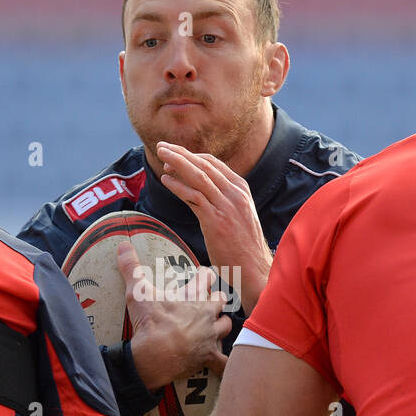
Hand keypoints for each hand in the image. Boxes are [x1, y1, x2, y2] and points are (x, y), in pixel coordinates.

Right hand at [117, 239, 229, 390]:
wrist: (156, 354)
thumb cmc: (150, 322)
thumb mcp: (137, 292)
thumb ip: (131, 267)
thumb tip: (123, 245)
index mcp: (193, 296)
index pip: (207, 277)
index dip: (205, 275)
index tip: (203, 275)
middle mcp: (207, 313)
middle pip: (222, 300)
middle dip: (217, 300)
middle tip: (209, 302)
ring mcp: (210, 335)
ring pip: (226, 326)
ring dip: (221, 326)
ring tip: (215, 327)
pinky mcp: (209, 356)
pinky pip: (223, 360)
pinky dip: (223, 361)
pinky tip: (221, 361)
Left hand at [157, 141, 271, 313]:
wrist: (255, 269)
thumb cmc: (243, 246)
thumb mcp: (238, 215)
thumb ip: (224, 201)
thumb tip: (201, 193)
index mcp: (241, 190)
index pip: (214, 164)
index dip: (192, 155)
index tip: (175, 152)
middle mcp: (235, 194)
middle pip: (204, 165)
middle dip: (181, 153)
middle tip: (162, 147)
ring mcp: (226, 206)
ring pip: (198, 177)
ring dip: (176, 163)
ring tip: (160, 155)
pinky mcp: (216, 221)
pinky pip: (193, 197)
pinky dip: (177, 186)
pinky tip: (165, 180)